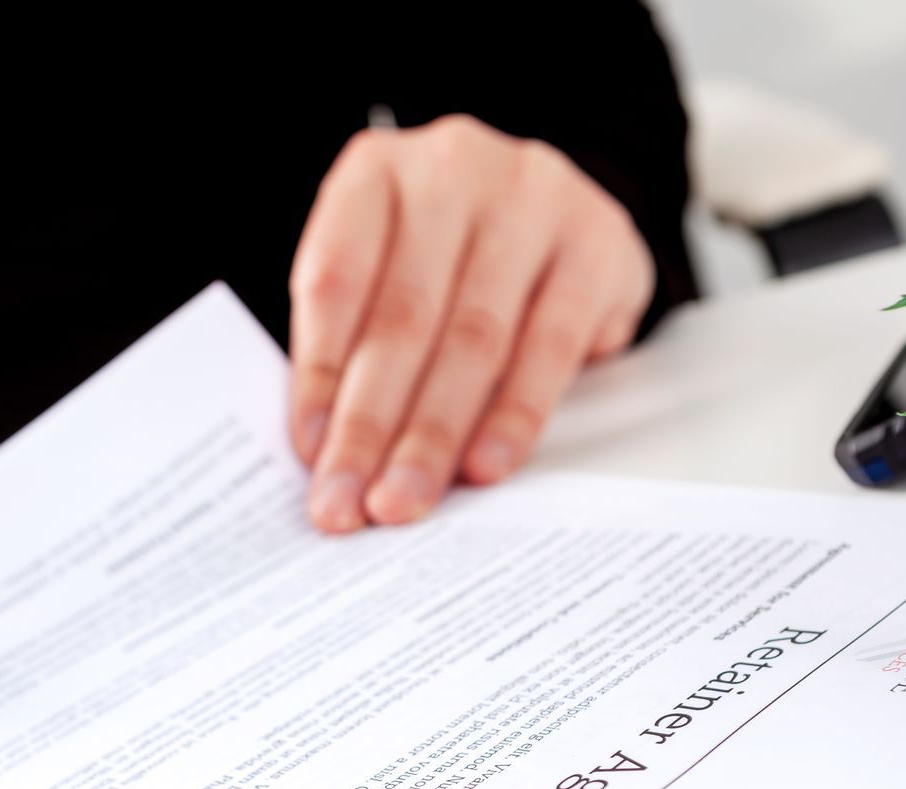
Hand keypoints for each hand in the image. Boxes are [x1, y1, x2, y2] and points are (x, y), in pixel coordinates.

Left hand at [288, 114, 655, 530]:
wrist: (554, 213)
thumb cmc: (449, 256)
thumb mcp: (386, 269)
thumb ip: (353, 342)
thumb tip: (326, 455)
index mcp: (375, 170)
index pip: (336, 279)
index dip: (317, 373)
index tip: (310, 453)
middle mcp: (451, 167)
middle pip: (403, 318)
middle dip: (370, 426)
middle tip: (349, 504)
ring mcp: (531, 196)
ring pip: (473, 339)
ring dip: (433, 436)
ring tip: (405, 501)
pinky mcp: (595, 242)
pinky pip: (547, 347)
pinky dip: (511, 417)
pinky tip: (483, 467)